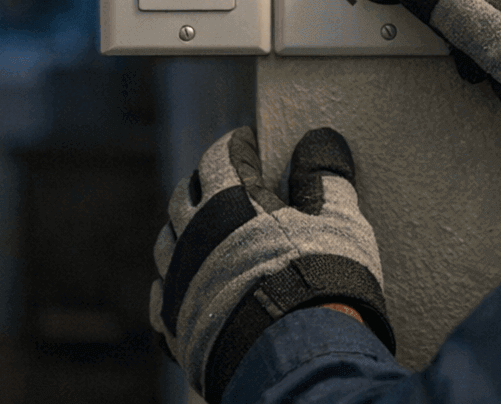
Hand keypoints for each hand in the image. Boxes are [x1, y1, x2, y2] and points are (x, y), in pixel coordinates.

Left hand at [150, 127, 394, 401]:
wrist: (295, 360)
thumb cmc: (321, 281)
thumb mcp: (338, 220)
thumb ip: (325, 175)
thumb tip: (319, 140)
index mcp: (229, 201)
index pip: (220, 156)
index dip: (236, 145)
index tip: (249, 142)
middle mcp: (193, 236)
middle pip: (185, 195)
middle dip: (204, 182)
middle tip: (225, 180)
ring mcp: (178, 282)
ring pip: (166, 243)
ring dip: (183, 230)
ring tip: (204, 231)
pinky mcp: (174, 325)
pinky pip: (161, 295)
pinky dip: (173, 283)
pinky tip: (188, 284)